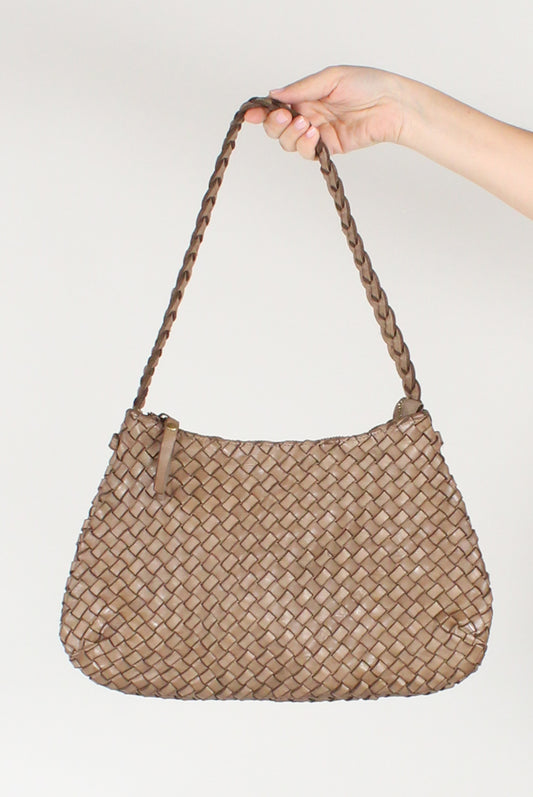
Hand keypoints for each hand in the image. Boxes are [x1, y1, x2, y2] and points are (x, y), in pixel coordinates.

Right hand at [244, 65, 407, 159]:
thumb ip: (301, 89)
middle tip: (283, 118)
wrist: (391, 104)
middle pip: (277, 129)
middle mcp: (308, 115)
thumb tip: (274, 95)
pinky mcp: (328, 148)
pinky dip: (305, 145)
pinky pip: (307, 152)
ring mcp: (317, 133)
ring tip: (307, 124)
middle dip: (274, 125)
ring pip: (289, 143)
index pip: (277, 106)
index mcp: (306, 96)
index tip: (250, 114)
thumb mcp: (331, 78)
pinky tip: (314, 134)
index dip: (261, 112)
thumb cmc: (367, 85)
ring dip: (292, 135)